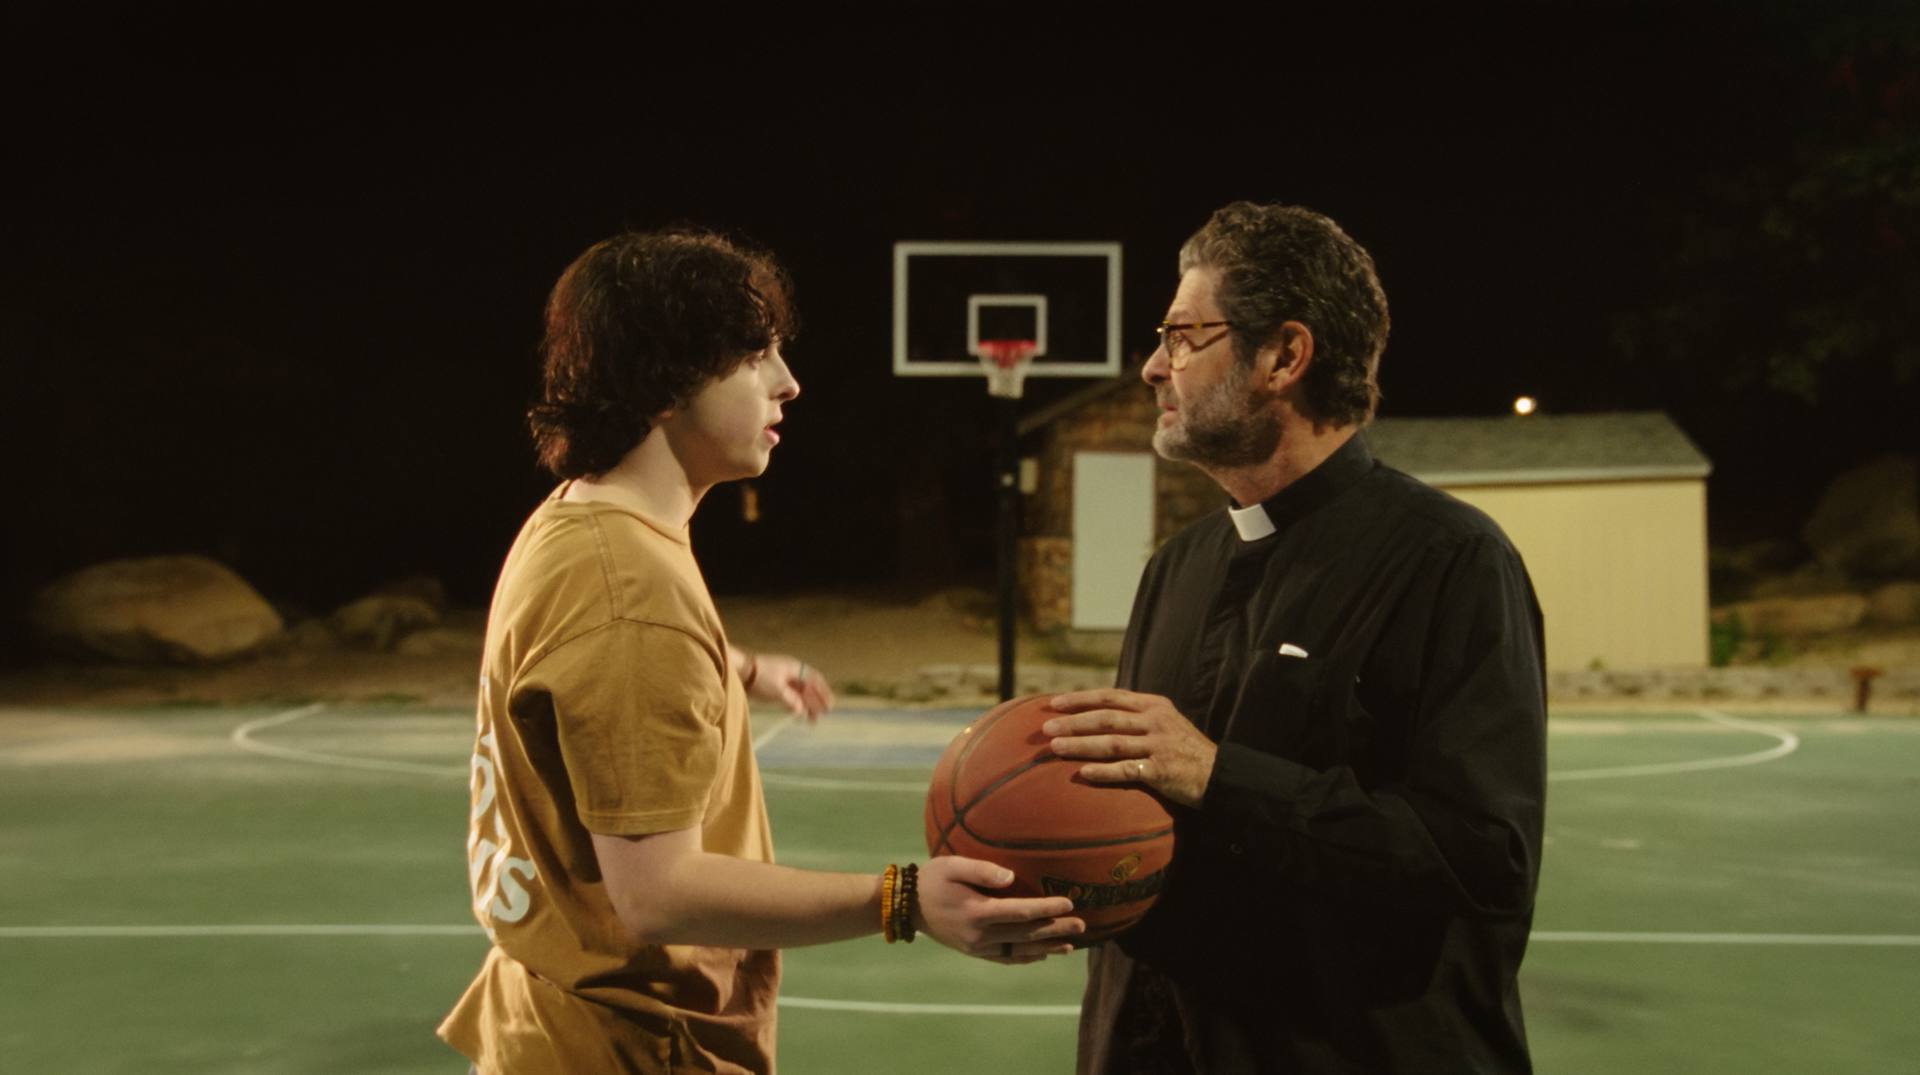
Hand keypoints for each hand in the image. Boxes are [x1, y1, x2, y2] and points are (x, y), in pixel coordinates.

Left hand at [741, 652, 834, 720]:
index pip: (815, 680)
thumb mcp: (778, 690)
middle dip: (816, 702)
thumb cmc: (760, 677)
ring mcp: (782, 678)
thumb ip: (792, 701)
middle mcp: (791, 672)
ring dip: (806, 706)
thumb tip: (801, 710)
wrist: (739, 670)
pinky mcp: (773, 685)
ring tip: (811, 720)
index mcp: (795, 668)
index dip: (823, 693)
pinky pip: (790, 695)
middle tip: (820, 717)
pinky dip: (796, 705)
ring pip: (799, 693)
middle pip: (808, 688)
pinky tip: (798, 714)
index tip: (829, 707)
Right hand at [914, 856, 1083, 963]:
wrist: (907, 907)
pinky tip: (1041, 955)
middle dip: (1056, 929)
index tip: (1069, 903)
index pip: (1021, 912)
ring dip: (1047, 948)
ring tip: (1070, 946)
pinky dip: (1026, 958)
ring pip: (1020, 950)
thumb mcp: (952, 866)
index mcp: (978, 912)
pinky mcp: (974, 952)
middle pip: (1026, 934)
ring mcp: (978, 947)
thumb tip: (1011, 878)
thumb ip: (982, 870)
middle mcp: (981, 934)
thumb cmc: (932, 879)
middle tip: (1082, 926)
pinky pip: (1006, 958)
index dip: (1046, 908)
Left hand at [1042, 689, 1217, 808]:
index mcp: (1153, 705)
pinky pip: (1127, 770)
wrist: (1219, 773)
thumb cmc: (1185, 749)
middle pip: (1106, 719)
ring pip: (1112, 743)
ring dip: (1081, 745)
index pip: (1111, 697)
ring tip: (1055, 747)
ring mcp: (1158, 746)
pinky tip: (1083, 774)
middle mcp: (1155, 722)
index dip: (1081, 699)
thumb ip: (1136, 715)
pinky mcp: (1161, 771)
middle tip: (1045, 728)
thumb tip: (1097, 713)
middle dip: (1073, 722)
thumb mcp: (1165, 721)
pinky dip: (1104, 772)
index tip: (1054, 703)